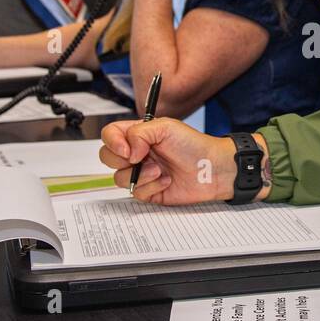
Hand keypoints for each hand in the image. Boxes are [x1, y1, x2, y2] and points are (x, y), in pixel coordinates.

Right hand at [99, 118, 268, 204]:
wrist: (212, 168)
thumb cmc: (193, 144)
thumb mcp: (165, 127)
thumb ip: (138, 133)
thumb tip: (126, 151)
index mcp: (137, 134)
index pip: (110, 135)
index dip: (112, 142)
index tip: (126, 150)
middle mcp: (136, 153)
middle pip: (107, 157)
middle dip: (122, 160)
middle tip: (141, 158)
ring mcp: (141, 173)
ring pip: (118, 178)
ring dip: (140, 175)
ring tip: (160, 170)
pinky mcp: (148, 191)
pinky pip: (136, 193)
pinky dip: (151, 186)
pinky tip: (167, 181)